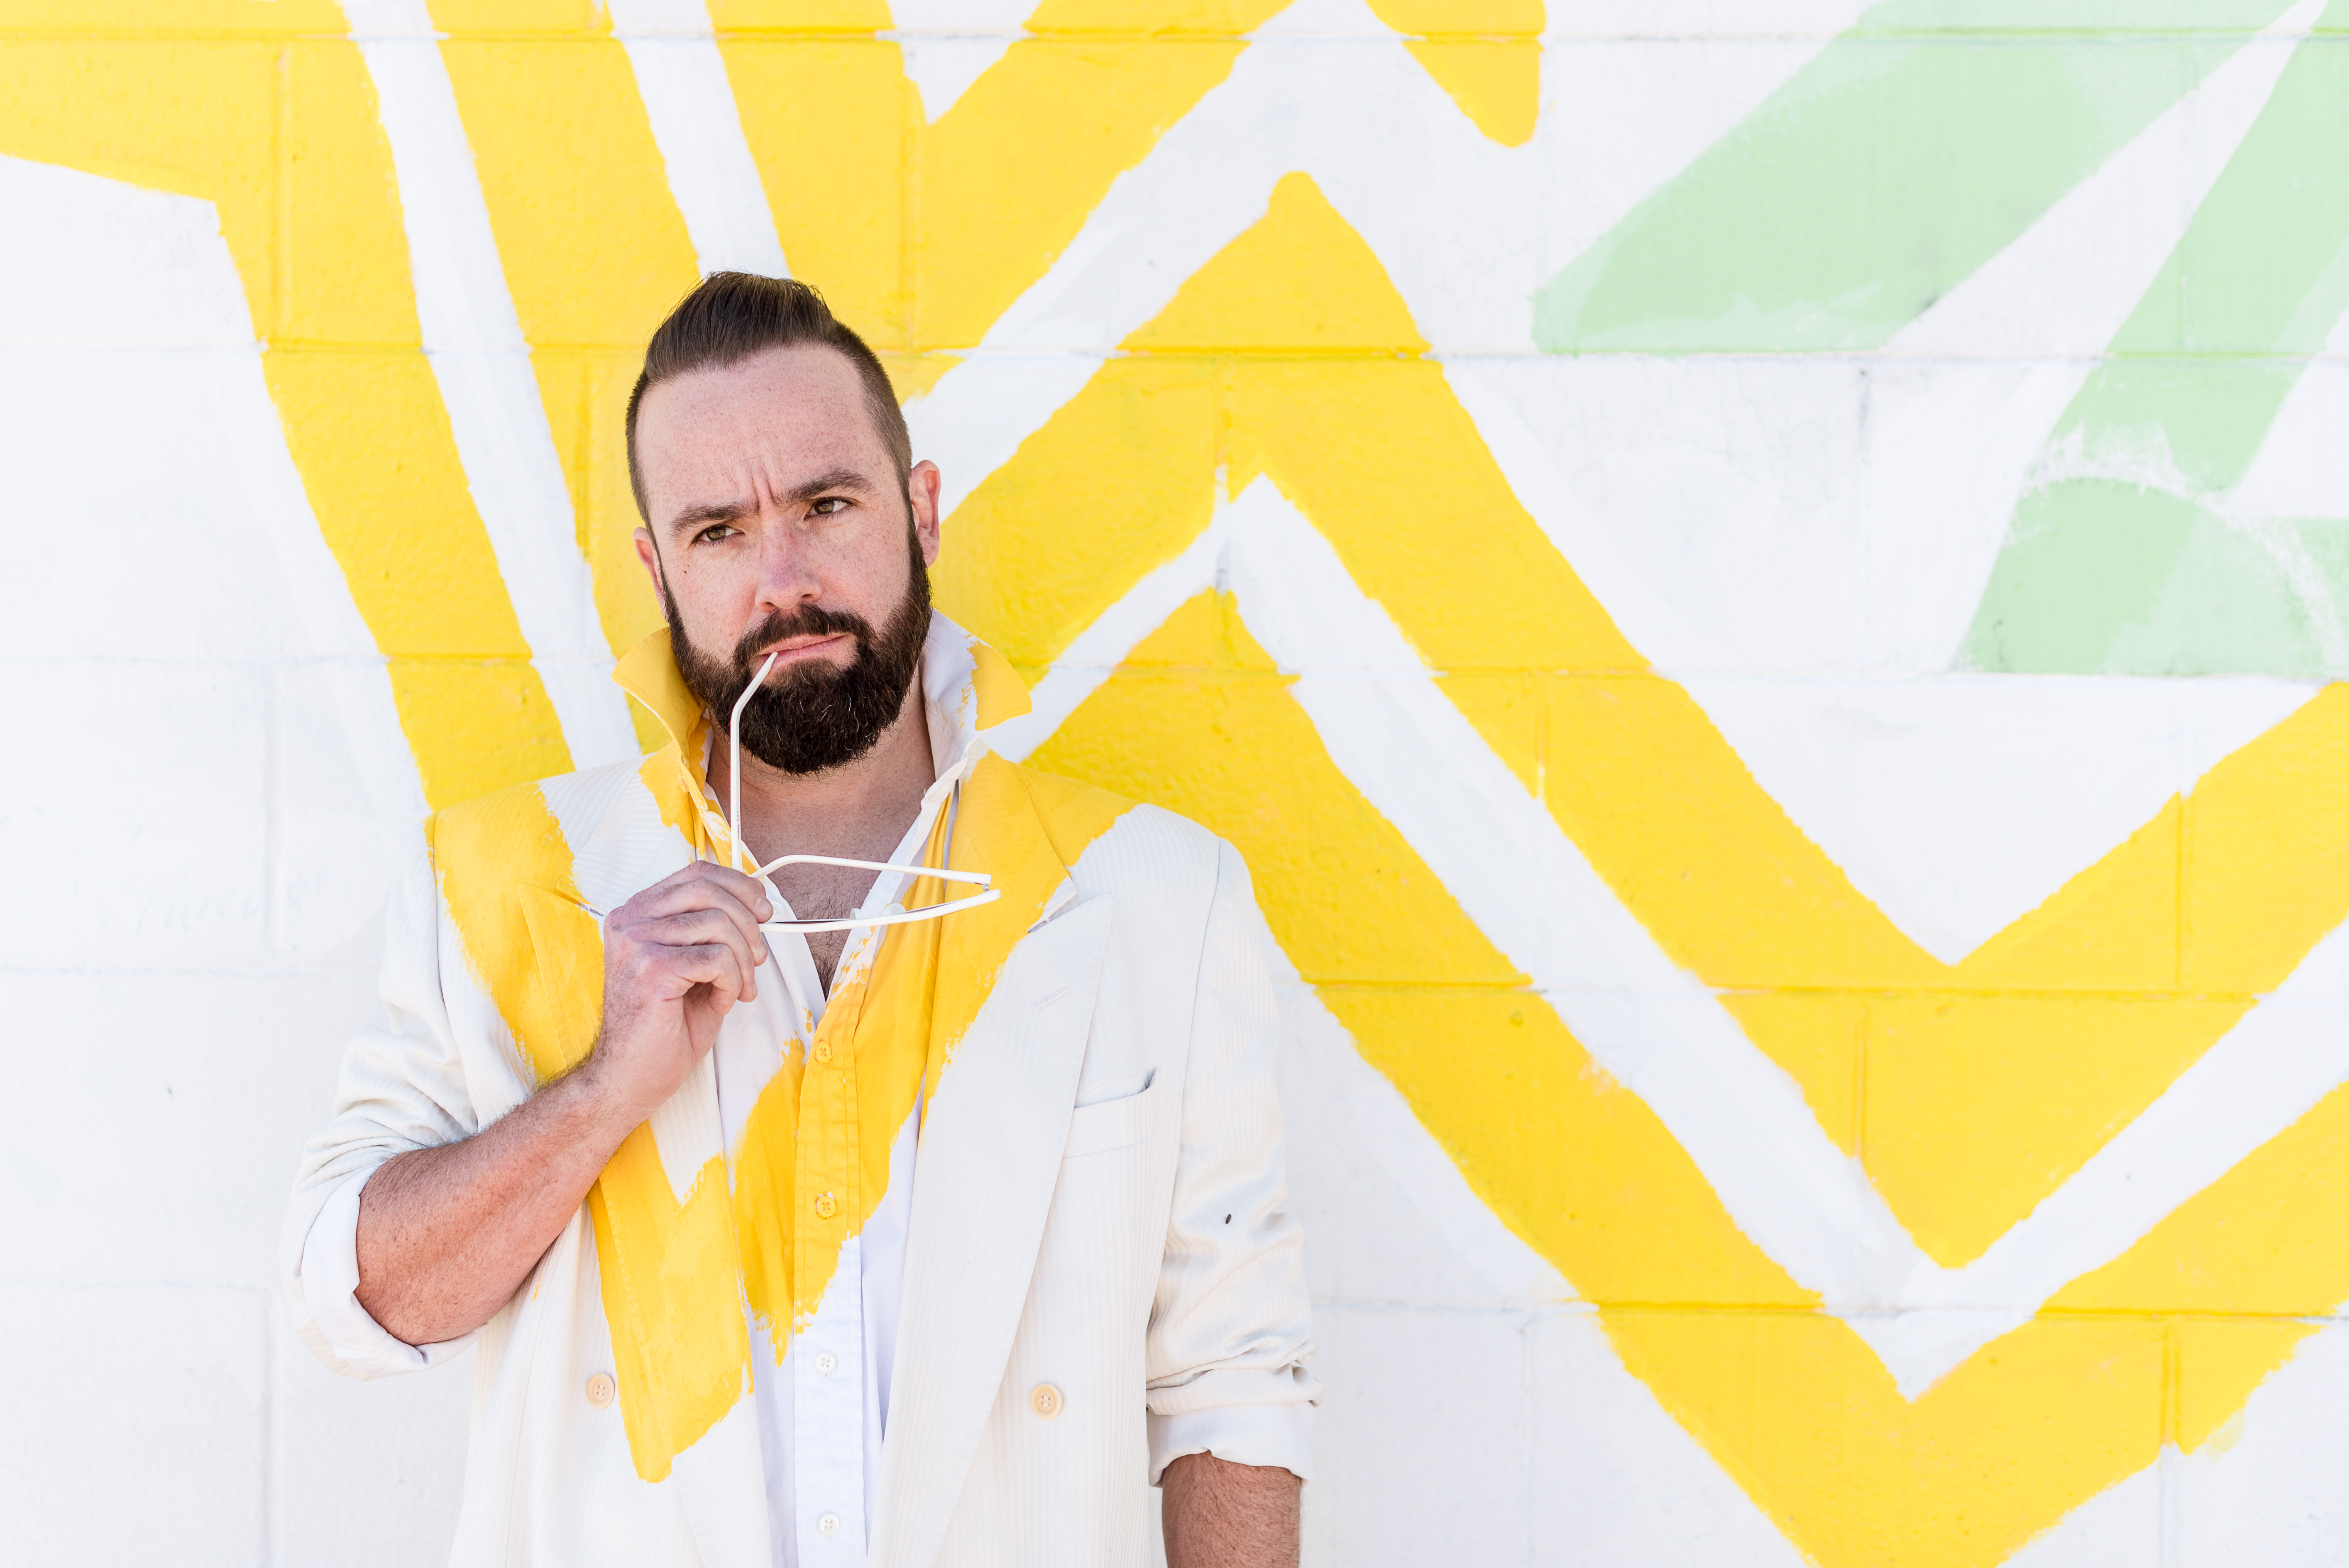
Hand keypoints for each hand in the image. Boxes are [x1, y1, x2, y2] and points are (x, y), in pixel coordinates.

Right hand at [583, 862, 772, 1122]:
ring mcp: (636, 943)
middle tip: (757, 958)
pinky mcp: (651, 969)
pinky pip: (718, 958)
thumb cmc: (662, 1028)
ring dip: (742, 962)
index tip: (762, 910)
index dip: (739, 886)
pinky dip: (732, 982)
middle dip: (748, 923)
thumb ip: (712, 932)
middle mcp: (630, 921)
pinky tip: (721, 1002)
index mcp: (636, 914)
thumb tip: (757, 908)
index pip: (696, 874)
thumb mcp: (692, 967)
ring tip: (738, 990)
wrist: (629, 1078)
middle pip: (709, 890)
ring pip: (719, 925)